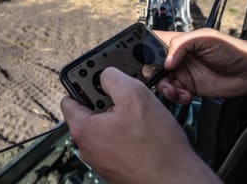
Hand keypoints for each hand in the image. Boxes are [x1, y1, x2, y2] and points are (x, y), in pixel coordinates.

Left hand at [60, 67, 218, 183]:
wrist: (178, 180)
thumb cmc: (157, 147)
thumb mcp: (134, 94)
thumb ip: (113, 78)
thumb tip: (106, 74)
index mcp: (84, 130)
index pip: (68, 98)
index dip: (82, 83)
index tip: (97, 78)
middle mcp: (89, 148)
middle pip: (90, 112)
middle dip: (107, 100)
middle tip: (127, 96)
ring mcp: (103, 160)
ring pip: (106, 127)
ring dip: (121, 117)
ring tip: (141, 115)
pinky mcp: (118, 167)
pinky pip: (118, 142)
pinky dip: (129, 133)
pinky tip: (146, 131)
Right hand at [153, 28, 246, 103]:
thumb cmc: (233, 49)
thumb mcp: (205, 38)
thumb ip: (181, 45)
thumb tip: (166, 61)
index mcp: (178, 42)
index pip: (153, 43)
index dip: (145, 52)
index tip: (148, 62)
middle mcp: (177, 57)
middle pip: (153, 66)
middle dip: (153, 75)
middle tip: (162, 78)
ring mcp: (182, 73)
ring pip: (162, 83)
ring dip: (165, 88)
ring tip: (175, 90)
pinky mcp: (189, 88)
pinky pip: (174, 94)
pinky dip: (176, 97)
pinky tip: (185, 95)